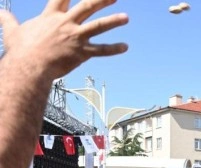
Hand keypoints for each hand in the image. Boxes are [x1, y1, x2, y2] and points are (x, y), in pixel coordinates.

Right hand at [0, 0, 128, 80]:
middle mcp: (65, 23)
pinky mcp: (82, 52)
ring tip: (126, 17)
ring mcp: (75, 37)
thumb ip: (7, 20)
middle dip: (101, 0)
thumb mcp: (12, 31)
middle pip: (86, 7)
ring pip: (98, 26)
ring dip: (113, 21)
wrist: (29, 66)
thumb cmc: (20, 50)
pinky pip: (101, 50)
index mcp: (51, 17)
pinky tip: (125, 46)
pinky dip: (114, 48)